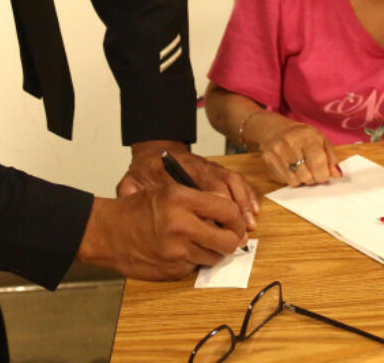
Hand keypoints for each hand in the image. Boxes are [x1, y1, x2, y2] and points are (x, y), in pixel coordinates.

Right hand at [76, 186, 247, 279]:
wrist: (106, 233)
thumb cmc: (135, 209)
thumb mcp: (167, 191)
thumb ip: (199, 199)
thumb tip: (229, 212)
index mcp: (181, 199)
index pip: (227, 210)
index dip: (237, 218)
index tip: (237, 221)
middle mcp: (181, 225)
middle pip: (228, 240)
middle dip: (233, 240)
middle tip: (231, 237)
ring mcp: (177, 251)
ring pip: (215, 257)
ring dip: (215, 251)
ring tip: (204, 242)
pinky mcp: (172, 270)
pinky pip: (195, 267)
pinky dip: (194, 260)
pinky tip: (182, 251)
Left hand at [117, 140, 258, 228]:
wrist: (156, 150)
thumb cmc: (145, 170)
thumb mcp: (132, 180)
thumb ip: (130, 192)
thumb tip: (129, 203)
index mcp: (180, 168)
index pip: (206, 183)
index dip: (217, 205)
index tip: (220, 226)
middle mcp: (201, 166)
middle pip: (225, 185)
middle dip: (236, 210)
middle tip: (241, 233)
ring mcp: (212, 168)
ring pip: (235, 182)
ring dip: (245, 204)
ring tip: (251, 225)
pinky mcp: (219, 171)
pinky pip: (238, 181)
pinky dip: (248, 196)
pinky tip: (254, 212)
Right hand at [249, 113, 340, 186]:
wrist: (273, 130)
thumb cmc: (301, 136)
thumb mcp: (320, 140)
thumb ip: (330, 158)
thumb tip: (337, 175)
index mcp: (306, 136)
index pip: (318, 162)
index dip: (324, 174)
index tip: (324, 174)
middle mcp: (288, 143)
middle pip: (307, 176)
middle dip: (313, 177)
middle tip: (312, 170)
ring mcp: (275, 154)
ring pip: (296, 182)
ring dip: (302, 179)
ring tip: (301, 167)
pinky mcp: (267, 164)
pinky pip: (285, 182)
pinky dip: (291, 178)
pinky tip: (290, 168)